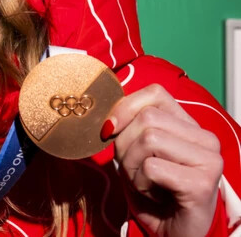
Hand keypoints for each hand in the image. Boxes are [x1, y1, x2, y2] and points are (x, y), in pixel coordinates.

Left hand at [105, 84, 222, 236]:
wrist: (173, 233)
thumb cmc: (153, 193)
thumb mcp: (135, 154)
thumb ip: (127, 129)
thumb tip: (107, 118)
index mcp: (189, 126)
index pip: (155, 93)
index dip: (125, 108)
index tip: (110, 130)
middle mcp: (205, 139)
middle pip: (146, 119)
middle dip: (124, 146)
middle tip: (134, 169)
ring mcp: (208, 160)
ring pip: (148, 140)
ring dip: (133, 167)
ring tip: (146, 183)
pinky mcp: (202, 183)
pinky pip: (152, 168)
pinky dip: (141, 183)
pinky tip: (156, 195)